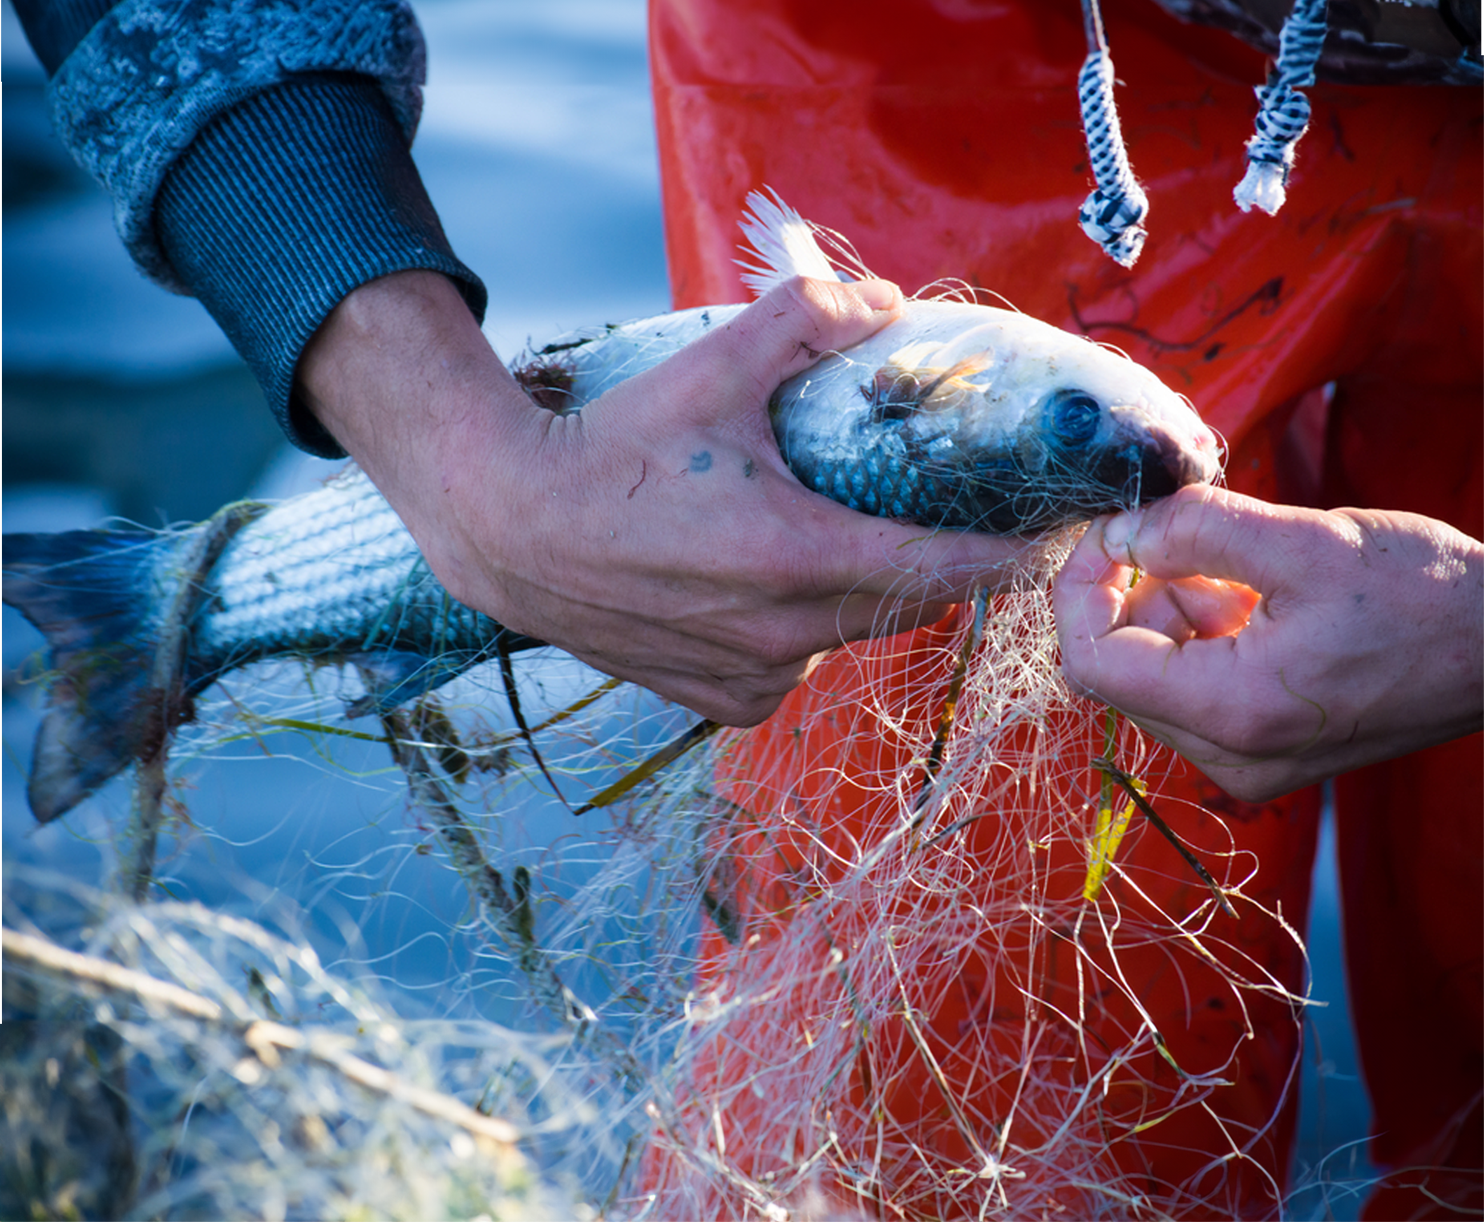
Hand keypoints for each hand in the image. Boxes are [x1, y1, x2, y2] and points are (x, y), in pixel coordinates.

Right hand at [300, 271, 1025, 723]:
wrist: (511, 531)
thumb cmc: (611, 451)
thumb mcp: (708, 372)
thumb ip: (802, 324)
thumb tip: (885, 301)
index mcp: (797, 558)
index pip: (944, 570)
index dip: (1007, 556)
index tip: (1049, 537)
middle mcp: (784, 634)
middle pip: (907, 604)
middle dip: (935, 563)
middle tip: (939, 513)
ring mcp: (754, 676)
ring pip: (851, 636)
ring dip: (861, 594)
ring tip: (830, 537)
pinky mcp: (724, 701)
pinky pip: (799, 667)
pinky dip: (804, 630)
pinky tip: (766, 588)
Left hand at [1054, 485, 1483, 801]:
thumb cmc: (1427, 596)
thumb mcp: (1306, 541)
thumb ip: (1195, 531)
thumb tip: (1119, 531)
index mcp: (1232, 713)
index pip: (1092, 661)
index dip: (1080, 588)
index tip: (1108, 530)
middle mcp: (1230, 756)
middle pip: (1118, 670)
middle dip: (1131, 593)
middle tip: (1183, 534)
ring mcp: (1248, 759)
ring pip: (1154, 675)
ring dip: (1171, 608)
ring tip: (1240, 566)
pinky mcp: (1266, 747)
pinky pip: (1194, 687)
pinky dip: (1202, 631)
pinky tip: (1255, 594)